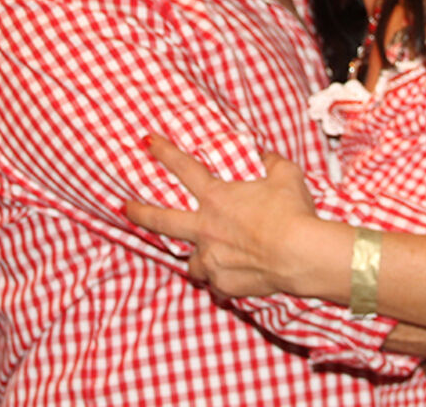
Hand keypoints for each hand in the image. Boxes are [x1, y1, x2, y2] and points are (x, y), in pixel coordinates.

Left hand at [125, 134, 321, 298]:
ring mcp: (211, 258)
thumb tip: (263, 156)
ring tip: (206, 258)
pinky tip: (236, 276)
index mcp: (217, 198)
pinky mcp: (223, 283)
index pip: (184, 168)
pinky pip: (217, 282)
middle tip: (126, 209)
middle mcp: (206, 228)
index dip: (163, 152)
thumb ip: (270, 162)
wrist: (300, 254)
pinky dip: (223, 278)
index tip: (145, 141)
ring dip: (196, 258)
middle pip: (162, 220)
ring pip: (191, 262)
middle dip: (140, 213)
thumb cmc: (292, 211)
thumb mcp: (286, 174)